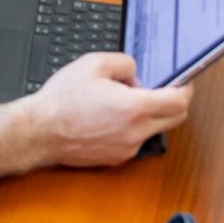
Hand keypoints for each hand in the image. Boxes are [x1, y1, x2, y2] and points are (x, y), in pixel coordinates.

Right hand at [0, 52, 191, 177]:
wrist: (37, 132)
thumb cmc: (61, 101)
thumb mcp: (94, 63)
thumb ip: (125, 63)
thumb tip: (136, 74)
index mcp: (134, 108)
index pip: (179, 102)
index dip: (186, 87)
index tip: (183, 80)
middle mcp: (134, 133)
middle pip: (175, 119)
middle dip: (174, 101)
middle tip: (160, 87)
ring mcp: (126, 149)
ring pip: (155, 129)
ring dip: (151, 114)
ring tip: (125, 99)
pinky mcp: (115, 158)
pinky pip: (137, 140)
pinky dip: (135, 126)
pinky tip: (113, 115)